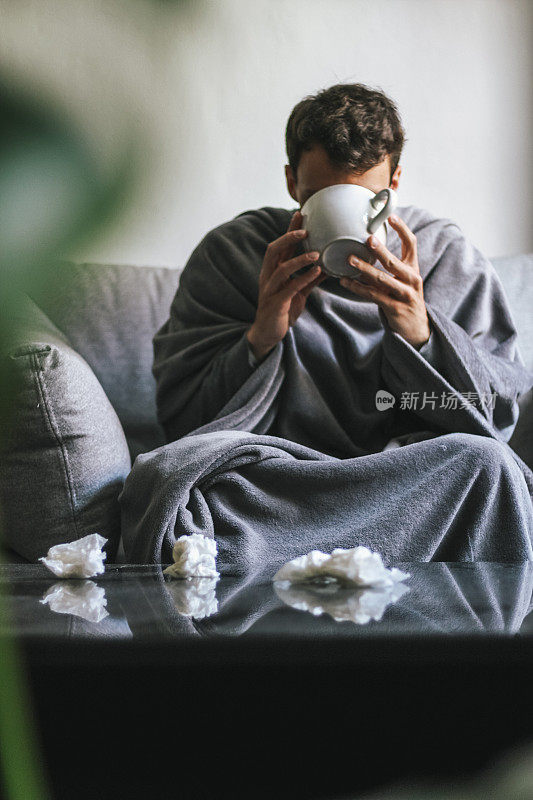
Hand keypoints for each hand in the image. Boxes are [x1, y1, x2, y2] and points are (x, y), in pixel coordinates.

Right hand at [247, 210, 326, 360]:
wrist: (268, 334)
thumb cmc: (282, 311)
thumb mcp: (298, 293)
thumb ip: (310, 279)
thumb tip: (327, 268)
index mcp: (272, 271)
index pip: (280, 246)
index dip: (289, 230)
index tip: (300, 215)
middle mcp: (268, 277)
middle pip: (274, 250)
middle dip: (289, 237)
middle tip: (305, 229)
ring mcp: (270, 289)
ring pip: (282, 268)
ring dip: (299, 259)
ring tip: (317, 254)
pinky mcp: (276, 303)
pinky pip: (289, 288)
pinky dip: (303, 278)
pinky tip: (316, 272)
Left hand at [339, 215, 430, 348]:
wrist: (416, 327)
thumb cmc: (404, 297)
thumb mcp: (403, 278)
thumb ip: (390, 265)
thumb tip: (367, 245)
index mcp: (413, 268)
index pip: (411, 243)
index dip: (402, 229)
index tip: (390, 216)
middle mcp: (412, 279)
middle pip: (395, 262)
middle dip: (381, 251)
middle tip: (368, 239)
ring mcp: (404, 294)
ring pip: (382, 280)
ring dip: (364, 269)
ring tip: (350, 260)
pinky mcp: (394, 308)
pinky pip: (373, 296)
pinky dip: (357, 288)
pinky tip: (345, 282)